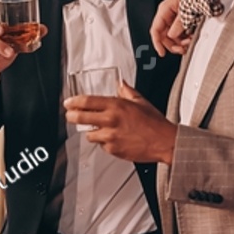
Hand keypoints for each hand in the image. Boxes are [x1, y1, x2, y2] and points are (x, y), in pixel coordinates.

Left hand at [63, 80, 177, 163]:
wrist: (165, 142)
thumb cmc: (155, 123)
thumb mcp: (141, 102)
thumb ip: (127, 91)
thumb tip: (121, 84)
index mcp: (117, 106)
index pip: (87, 101)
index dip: (74, 102)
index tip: (68, 103)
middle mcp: (111, 121)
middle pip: (81, 118)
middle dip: (72, 117)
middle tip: (70, 116)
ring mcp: (111, 137)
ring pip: (89, 135)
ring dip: (92, 132)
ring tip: (99, 130)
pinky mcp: (113, 150)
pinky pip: (102, 146)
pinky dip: (105, 143)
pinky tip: (113, 139)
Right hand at [150, 0, 191, 57]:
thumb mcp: (188, 8)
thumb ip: (179, 23)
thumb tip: (172, 36)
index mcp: (165, 9)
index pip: (155, 30)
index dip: (157, 43)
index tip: (162, 53)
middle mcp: (169, 12)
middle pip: (164, 34)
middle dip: (172, 44)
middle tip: (182, 49)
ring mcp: (176, 14)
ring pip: (173, 34)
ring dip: (180, 41)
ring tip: (189, 41)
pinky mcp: (184, 16)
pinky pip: (181, 29)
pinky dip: (186, 35)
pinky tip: (192, 36)